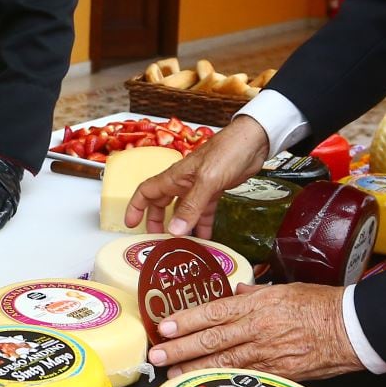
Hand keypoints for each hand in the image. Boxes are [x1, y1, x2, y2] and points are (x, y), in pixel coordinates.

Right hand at [125, 114, 269, 235]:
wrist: (254, 141)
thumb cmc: (227, 151)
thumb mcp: (207, 180)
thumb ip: (191, 206)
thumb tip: (175, 231)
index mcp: (174, 177)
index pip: (146, 192)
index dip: (135, 207)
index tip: (130, 224)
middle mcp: (183, 182)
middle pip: (162, 203)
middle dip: (157, 221)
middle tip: (157, 240)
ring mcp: (199, 186)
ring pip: (183, 210)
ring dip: (180, 226)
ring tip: (181, 245)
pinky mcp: (215, 190)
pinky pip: (203, 211)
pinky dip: (203, 224)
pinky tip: (207, 238)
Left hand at [148, 282, 361, 380]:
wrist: (352, 328)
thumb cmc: (321, 305)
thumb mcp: (285, 289)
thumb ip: (255, 293)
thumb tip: (235, 293)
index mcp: (258, 305)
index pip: (214, 312)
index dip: (186, 321)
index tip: (165, 326)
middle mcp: (258, 329)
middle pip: (212, 341)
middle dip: (181, 349)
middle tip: (156, 356)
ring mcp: (268, 354)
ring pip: (224, 364)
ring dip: (194, 370)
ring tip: (171, 375)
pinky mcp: (280, 374)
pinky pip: (246, 379)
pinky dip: (224, 383)